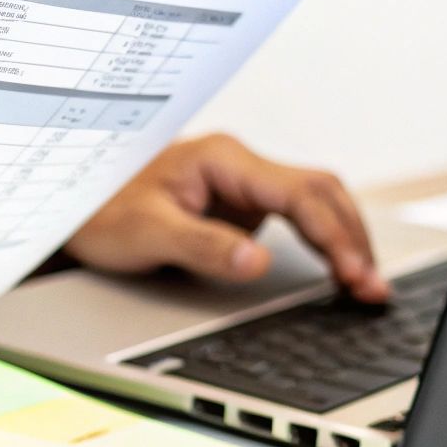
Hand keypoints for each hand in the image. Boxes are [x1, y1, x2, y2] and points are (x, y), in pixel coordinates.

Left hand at [65, 134, 388, 301]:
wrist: (75, 208)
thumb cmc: (102, 211)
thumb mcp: (145, 233)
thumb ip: (201, 246)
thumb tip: (255, 261)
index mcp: (222, 159)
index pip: (297, 192)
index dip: (331, 233)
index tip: (350, 271)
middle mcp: (240, 166)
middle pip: (320, 191)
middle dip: (352, 237)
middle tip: (371, 287)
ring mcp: (246, 185)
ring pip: (317, 201)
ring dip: (345, 238)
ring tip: (365, 284)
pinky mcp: (245, 206)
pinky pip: (301, 216)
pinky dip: (326, 242)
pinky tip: (339, 269)